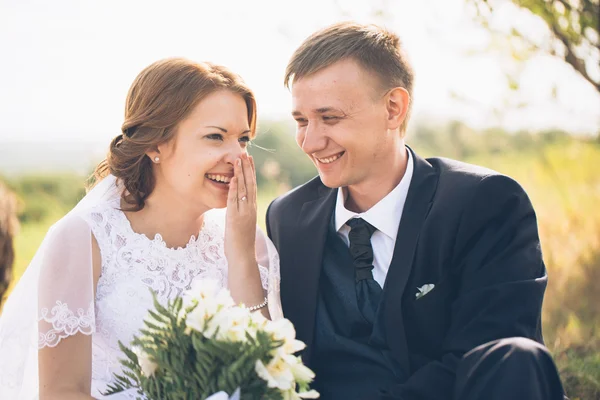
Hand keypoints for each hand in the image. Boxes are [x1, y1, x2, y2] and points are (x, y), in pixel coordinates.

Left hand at [224, 153, 256, 267]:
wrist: (243, 256)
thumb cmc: (241, 243)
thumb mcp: (242, 225)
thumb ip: (241, 214)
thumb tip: (237, 208)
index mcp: (252, 209)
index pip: (252, 187)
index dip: (251, 173)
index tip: (249, 161)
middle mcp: (250, 208)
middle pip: (250, 184)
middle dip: (248, 168)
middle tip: (246, 153)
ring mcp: (244, 212)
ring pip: (243, 188)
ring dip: (241, 173)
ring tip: (239, 159)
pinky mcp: (235, 217)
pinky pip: (235, 199)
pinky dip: (234, 187)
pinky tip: (234, 177)